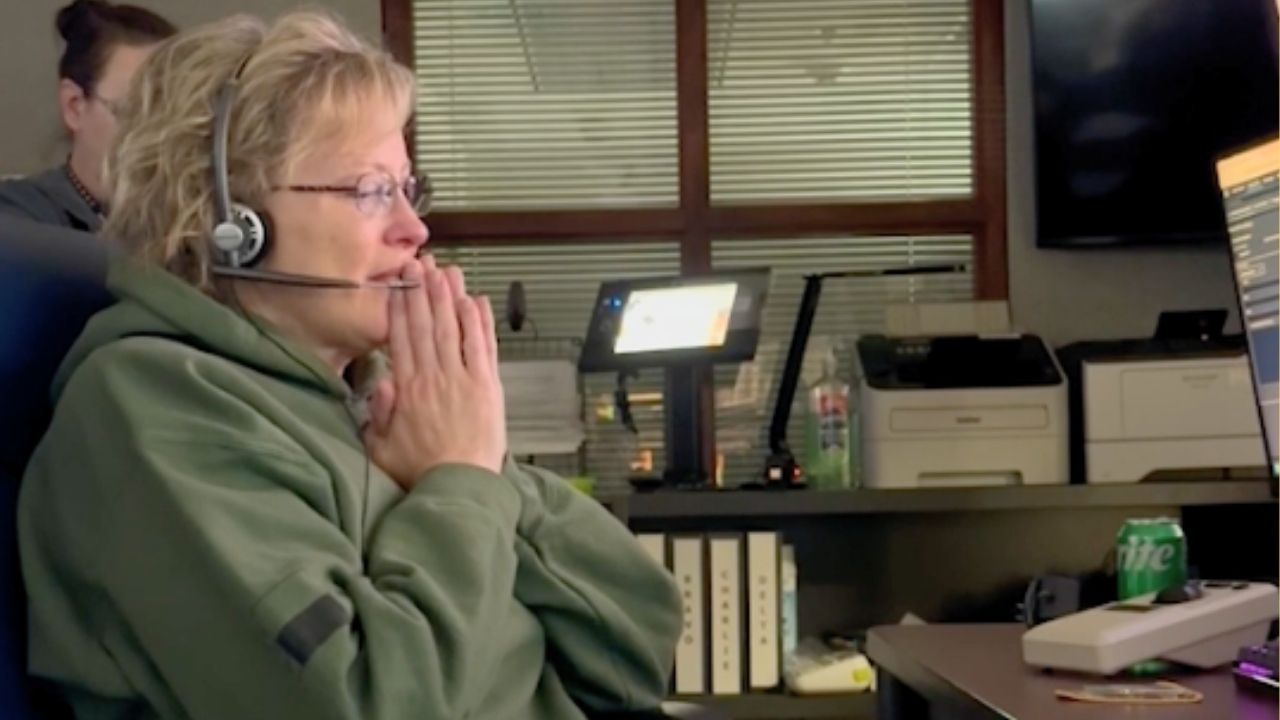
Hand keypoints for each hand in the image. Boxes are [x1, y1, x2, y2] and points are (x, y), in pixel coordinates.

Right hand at [364, 258, 506, 488]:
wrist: (460, 488)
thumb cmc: (420, 473)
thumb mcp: (381, 448)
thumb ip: (377, 415)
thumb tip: (381, 383)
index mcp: (408, 390)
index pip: (402, 339)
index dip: (401, 308)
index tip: (399, 285)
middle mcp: (436, 378)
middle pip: (428, 325)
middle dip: (423, 292)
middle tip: (420, 264)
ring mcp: (465, 380)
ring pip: (455, 329)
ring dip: (450, 298)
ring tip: (446, 270)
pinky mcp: (489, 388)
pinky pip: (484, 348)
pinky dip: (480, 323)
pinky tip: (475, 301)